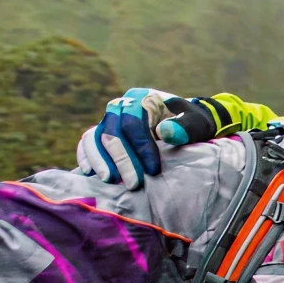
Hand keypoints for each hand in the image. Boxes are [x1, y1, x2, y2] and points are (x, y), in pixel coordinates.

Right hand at [76, 89, 223, 185]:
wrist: (185, 123)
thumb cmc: (192, 124)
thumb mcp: (197, 124)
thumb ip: (185, 127)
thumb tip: (164, 132)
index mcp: (143, 99)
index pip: (134, 123)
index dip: (141, 147)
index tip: (153, 170)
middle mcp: (121, 106)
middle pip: (112, 131)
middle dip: (121, 159)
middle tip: (133, 184)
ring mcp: (110, 119)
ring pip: (94, 136)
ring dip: (100, 160)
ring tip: (110, 181)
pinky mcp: (103, 132)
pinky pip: (88, 141)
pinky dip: (86, 155)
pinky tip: (89, 173)